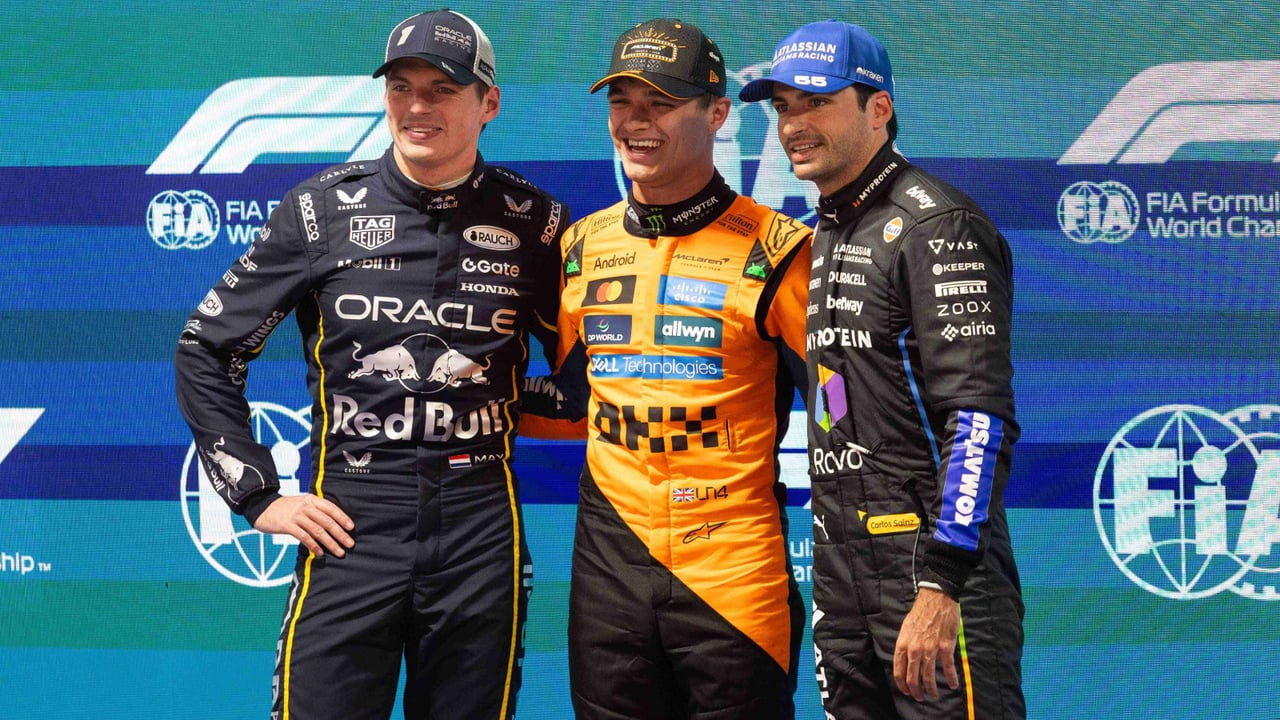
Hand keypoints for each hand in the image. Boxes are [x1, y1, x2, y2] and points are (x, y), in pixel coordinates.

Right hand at [254, 495, 354, 557]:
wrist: (262, 507)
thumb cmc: (286, 508)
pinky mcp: (287, 525)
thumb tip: (334, 525)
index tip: (351, 528)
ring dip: (330, 543)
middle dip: (340, 534)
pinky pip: (304, 537)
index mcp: (311, 500)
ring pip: (318, 531)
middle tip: (350, 544)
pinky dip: (314, 546)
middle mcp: (306, 506)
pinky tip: (320, 553)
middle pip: (327, 521)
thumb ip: (315, 511)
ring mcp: (296, 516)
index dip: (343, 518)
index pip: (331, 508)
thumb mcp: (302, 503)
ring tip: (339, 552)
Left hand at [893, 586, 959, 701]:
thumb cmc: (920, 612)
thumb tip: (905, 660)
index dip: (902, 685)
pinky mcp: (945, 646)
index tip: (906, 691)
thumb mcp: (905, 628)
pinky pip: (948, 667)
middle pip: (912, 678)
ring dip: (931, 689)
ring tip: (934, 694)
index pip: (899, 671)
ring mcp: (930, 649)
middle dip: (916, 691)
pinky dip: (951, 678)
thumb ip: (905, 645)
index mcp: (903, 644)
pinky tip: (952, 685)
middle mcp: (914, 649)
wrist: (936, 599)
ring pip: (929, 676)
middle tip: (920, 697)